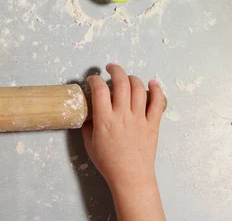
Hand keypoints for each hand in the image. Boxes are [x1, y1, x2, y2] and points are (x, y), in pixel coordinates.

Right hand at [82, 64, 165, 220]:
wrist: (131, 177)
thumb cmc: (108, 162)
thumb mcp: (89, 143)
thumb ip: (88, 125)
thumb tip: (88, 113)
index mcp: (105, 120)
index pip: (99, 90)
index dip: (95, 79)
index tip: (93, 79)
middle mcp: (122, 115)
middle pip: (121, 83)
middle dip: (115, 70)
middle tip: (110, 68)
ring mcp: (140, 118)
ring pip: (138, 88)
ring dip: (132, 78)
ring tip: (126, 77)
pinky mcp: (153, 124)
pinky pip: (157, 102)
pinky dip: (156, 90)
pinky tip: (152, 83)